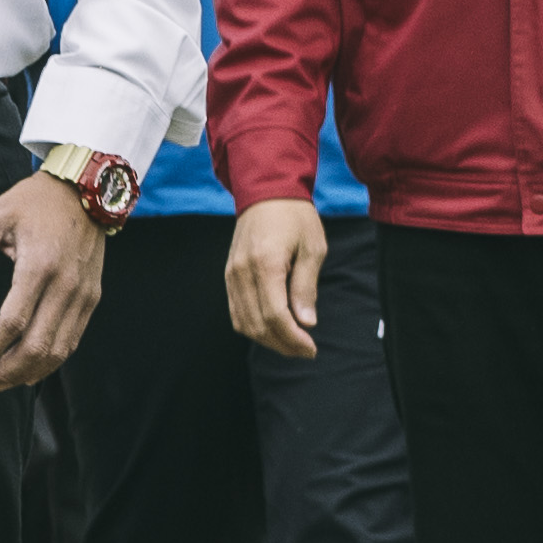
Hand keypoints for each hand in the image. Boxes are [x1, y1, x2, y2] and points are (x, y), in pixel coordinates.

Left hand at [0, 169, 109, 393]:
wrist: (85, 189)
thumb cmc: (35, 201)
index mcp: (38, 266)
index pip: (12, 322)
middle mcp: (65, 286)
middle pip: (36, 345)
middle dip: (6, 370)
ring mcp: (82, 294)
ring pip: (57, 349)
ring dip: (27, 372)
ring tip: (0, 381)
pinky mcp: (91, 297)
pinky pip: (72, 340)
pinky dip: (50, 361)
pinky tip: (29, 370)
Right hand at [221, 192, 331, 360]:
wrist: (267, 192)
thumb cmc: (296, 218)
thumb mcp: (313, 248)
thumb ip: (306, 287)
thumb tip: (306, 323)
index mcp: (265, 264)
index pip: (275, 316)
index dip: (293, 339)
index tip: (311, 348)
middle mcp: (242, 272)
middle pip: (258, 325)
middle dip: (283, 344)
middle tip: (306, 350)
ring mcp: (232, 274)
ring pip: (244, 323)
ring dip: (268, 340)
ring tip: (292, 343)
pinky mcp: (229, 275)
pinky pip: (236, 312)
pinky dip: (253, 327)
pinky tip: (274, 329)